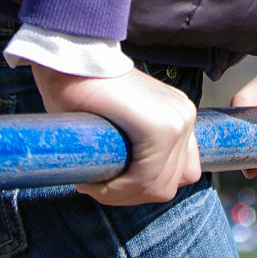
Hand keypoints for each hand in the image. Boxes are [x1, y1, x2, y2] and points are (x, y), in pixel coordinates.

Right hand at [32, 62, 200, 205]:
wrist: (71, 62)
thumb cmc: (86, 95)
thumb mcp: (125, 127)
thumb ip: (142, 150)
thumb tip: (145, 188)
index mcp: (179, 117)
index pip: (177, 175)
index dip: (141, 188)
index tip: (108, 182)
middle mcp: (185, 116)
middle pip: (167, 186)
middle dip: (129, 195)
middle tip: (96, 185)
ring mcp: (177, 120)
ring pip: (157, 188)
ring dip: (121, 194)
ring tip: (93, 182)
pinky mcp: (161, 126)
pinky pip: (145, 179)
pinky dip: (118, 189)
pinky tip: (95, 180)